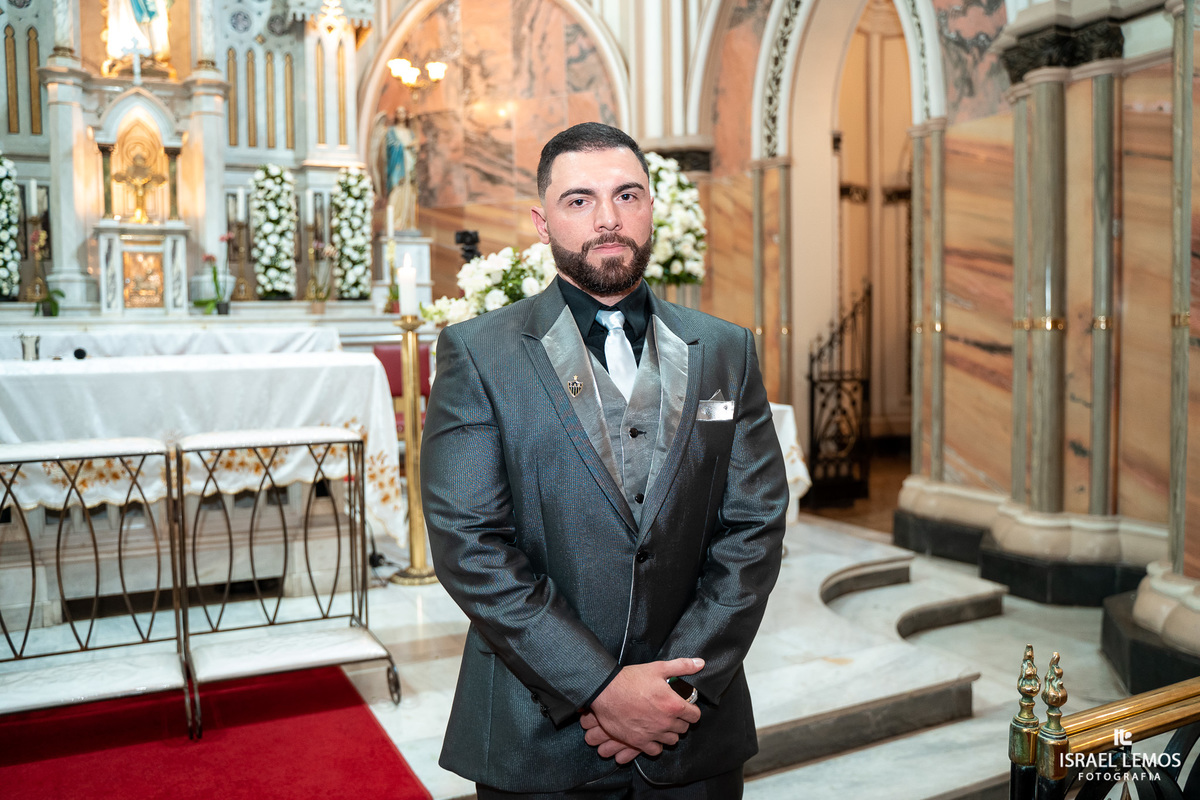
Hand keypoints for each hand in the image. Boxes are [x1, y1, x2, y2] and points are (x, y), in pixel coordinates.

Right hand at [585, 657, 703, 757]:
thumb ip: (682, 666)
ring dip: (669, 733)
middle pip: (684, 729)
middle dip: (680, 721)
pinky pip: (655, 750)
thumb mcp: (658, 668)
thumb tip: (700, 664)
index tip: (685, 707)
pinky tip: (652, 734)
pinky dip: (656, 744)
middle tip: (671, 713)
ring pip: (671, 740)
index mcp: (674, 705)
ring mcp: (653, 733)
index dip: (691, 710)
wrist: (606, 691)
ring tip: (662, 723)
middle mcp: (666, 722)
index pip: (695, 716)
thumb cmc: (631, 679)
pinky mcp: (639, 741)